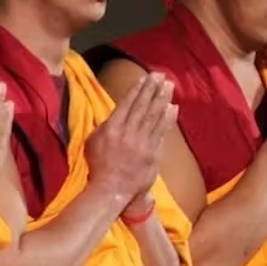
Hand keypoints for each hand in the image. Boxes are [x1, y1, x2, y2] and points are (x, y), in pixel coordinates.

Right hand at [86, 73, 176, 204]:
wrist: (111, 190)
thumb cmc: (99, 165)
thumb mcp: (93, 141)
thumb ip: (104, 125)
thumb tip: (116, 112)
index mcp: (112, 128)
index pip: (128, 103)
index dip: (138, 89)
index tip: (145, 78)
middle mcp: (128, 132)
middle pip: (143, 106)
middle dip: (152, 89)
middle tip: (160, 75)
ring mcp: (142, 143)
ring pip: (154, 116)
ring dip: (162, 99)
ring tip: (169, 86)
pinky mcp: (153, 153)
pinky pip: (162, 132)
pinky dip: (168, 119)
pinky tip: (173, 107)